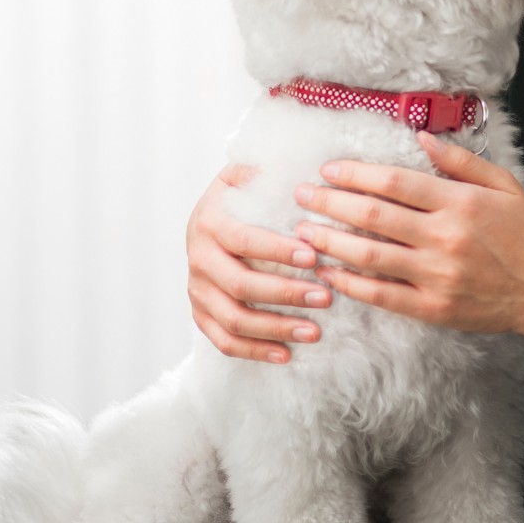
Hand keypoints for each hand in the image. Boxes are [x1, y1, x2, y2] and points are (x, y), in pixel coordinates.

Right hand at [187, 164, 331, 362]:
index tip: (313, 256)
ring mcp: (197, 289)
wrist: (211, 215)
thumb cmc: (244, 195)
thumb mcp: (250, 173)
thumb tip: (303, 168)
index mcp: (210, 221)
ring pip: (233, 319)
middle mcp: (198, 257)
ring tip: (315, 332)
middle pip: (240, 284)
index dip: (277, 250)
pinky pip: (223, 341)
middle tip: (326, 297)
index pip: (243, 239)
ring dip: (275, 328)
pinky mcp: (201, 313)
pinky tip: (286, 355)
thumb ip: (268, 169)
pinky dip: (254, 351)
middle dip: (286, 293)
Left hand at [294, 132, 523, 336]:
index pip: (394, 183)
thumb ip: (461, 161)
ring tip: (303, 231)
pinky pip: (381, 295)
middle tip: (301, 195)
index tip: (328, 170)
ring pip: (369, 256)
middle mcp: (444, 238)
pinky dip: (349, 284)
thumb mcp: (503, 186)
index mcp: (459, 203)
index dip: (355, 174)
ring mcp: (437, 276)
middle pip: (372, 216)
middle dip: (329, 203)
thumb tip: (421, 137)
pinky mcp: (433, 308)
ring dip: (330, 241)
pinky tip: (328, 272)